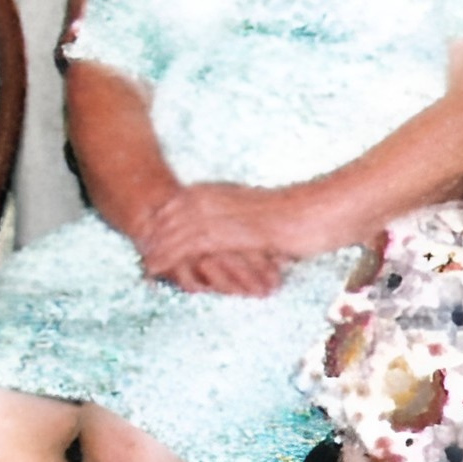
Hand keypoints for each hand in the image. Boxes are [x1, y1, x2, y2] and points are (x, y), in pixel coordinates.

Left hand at [132, 182, 298, 294]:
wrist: (325, 211)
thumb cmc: (304, 216)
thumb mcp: (266, 221)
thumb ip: (245, 225)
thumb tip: (237, 241)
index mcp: (225, 192)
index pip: (181, 203)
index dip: (163, 221)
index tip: (147, 238)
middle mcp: (220, 197)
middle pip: (173, 215)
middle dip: (153, 235)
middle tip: (137, 256)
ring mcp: (226, 213)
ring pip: (177, 230)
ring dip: (156, 248)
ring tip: (142, 266)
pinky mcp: (233, 231)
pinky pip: (194, 245)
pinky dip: (172, 256)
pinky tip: (158, 269)